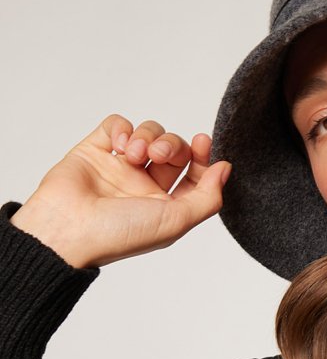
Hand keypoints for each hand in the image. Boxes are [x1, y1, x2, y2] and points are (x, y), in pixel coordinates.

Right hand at [10, 114, 231, 267]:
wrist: (69, 228)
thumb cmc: (120, 234)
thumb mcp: (177, 221)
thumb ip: (207, 197)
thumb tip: (225, 169)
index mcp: (165, 205)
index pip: (194, 173)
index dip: (202, 156)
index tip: (203, 142)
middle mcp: (144, 186)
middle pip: (173, 148)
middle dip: (172, 144)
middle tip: (159, 154)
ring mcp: (119, 167)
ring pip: (147, 133)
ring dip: (147, 136)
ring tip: (134, 155)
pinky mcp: (95, 150)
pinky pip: (116, 125)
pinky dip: (122, 128)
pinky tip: (119, 146)